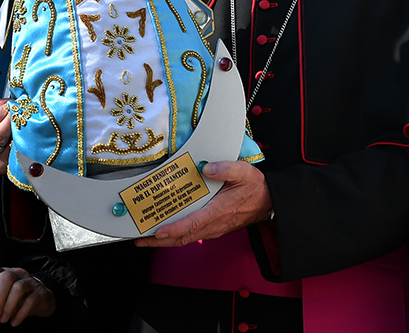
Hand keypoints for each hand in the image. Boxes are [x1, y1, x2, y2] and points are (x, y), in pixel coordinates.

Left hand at [0, 265, 54, 329]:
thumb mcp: (0, 307)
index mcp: (4, 275)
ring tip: (3, 319)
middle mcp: (17, 275)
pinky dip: (21, 313)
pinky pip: (31, 300)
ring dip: (9, 306)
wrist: (41, 301)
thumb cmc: (18, 300)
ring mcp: (30, 282)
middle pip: (6, 277)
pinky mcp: (40, 293)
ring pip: (18, 287)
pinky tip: (14, 321)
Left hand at [136, 161, 271, 247]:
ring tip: (147, 237)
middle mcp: (214, 224)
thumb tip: (206, 167)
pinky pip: (192, 235)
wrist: (268, 202)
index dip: (173, 230)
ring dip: (166, 241)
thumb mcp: (244, 172)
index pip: (192, 224)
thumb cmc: (255, 187)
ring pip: (186, 239)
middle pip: (183, 238)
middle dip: (159, 242)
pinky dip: (177, 236)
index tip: (157, 232)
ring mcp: (213, 228)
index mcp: (218, 211)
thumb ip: (225, 168)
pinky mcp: (213, 228)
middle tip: (139, 240)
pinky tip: (168, 231)